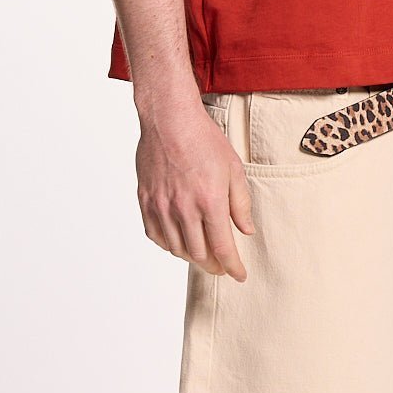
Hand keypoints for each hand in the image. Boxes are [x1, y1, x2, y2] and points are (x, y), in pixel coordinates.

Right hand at [136, 99, 254, 280]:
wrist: (169, 116)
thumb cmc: (204, 139)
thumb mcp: (233, 169)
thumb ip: (241, 204)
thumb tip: (246, 231)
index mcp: (209, 201)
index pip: (223, 249)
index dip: (233, 267)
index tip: (239, 275)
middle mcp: (184, 208)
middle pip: (199, 255)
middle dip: (213, 266)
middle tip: (221, 266)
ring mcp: (162, 205)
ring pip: (177, 249)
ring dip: (192, 257)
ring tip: (202, 254)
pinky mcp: (146, 199)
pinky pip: (156, 235)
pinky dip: (169, 245)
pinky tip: (178, 242)